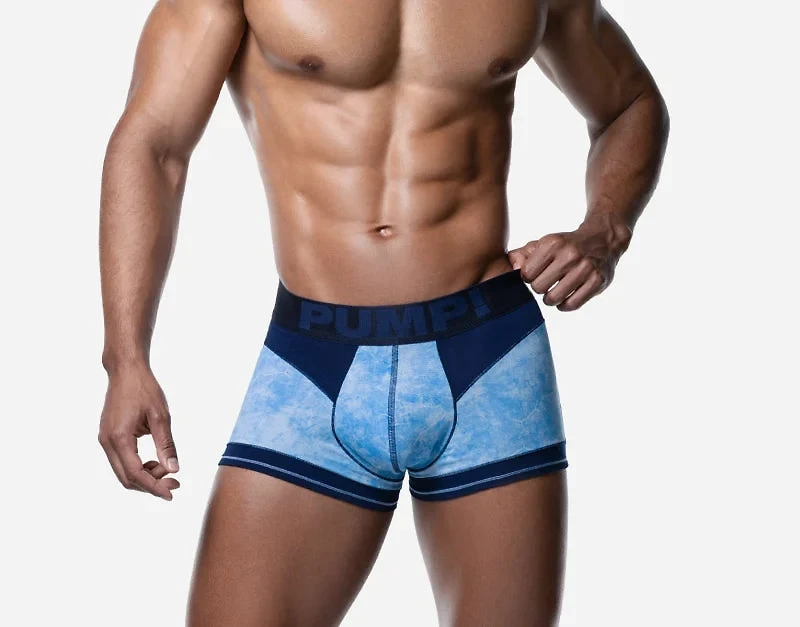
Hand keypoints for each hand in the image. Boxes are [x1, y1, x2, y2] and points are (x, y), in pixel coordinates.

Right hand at [98, 364, 179, 499]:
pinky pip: (121, 461)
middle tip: (175, 483)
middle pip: (126, 478)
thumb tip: (173, 470)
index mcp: (119, 438)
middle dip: (151, 485)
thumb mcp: (161, 417)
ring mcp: (105, 440)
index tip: (172, 492)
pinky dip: (138, 466)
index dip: (154, 487)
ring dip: (144, 477)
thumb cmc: (144, 389)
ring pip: (122, 471)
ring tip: (167, 472)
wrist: (126, 371)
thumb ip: (166, 445)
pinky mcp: (108, 436)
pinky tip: (155, 463)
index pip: (136, 473)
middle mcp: (107, 442)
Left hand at [507, 221, 630, 310]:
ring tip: (554, 292)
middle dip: (539, 288)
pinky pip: (572, 304)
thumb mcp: (544, 243)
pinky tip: (565, 298)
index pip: (527, 273)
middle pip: (538, 287)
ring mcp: (586, 268)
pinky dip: (564, 305)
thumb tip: (512, 266)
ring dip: (550, 299)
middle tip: (546, 283)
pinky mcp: (598, 281)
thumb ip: (522, 254)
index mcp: (553, 243)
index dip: (528, 277)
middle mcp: (570, 255)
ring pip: (554, 298)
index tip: (535, 274)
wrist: (603, 239)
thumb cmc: (567, 245)